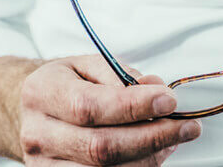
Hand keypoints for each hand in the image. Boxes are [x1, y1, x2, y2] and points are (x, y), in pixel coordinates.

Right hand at [14, 56, 200, 164]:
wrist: (37, 111)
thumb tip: (156, 89)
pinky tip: (153, 155)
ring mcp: (43, 165)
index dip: (132, 107)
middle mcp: (37, 133)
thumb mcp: (88, 65)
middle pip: (100, 147)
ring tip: (171, 140)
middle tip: (185, 126)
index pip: (89, 106)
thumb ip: (121, 74)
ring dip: (148, 158)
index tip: (168, 100)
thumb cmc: (67, 85)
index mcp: (41, 93)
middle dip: (151, 137)